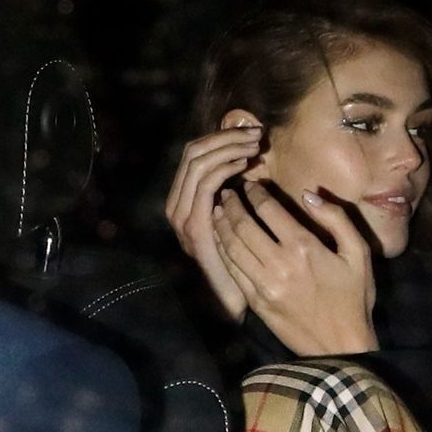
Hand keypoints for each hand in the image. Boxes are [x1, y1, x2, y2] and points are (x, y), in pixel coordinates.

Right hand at [165, 127, 264, 319]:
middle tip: (255, 133)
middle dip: (226, 137)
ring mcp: (181, 216)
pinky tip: (246, 164)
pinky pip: (206, 183)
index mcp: (183, 201)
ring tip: (254, 146)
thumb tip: (246, 154)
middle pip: (193, 151)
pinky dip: (226, 167)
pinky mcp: (194, 225)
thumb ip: (233, 192)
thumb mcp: (235, 219)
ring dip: (228, 148)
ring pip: (198, 162)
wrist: (233, 299)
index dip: (221, 137)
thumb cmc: (242, 260)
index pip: (194, 154)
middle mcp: (175, 206)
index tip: (250, 132)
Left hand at [212, 183, 378, 355]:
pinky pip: (232, 270)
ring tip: (218, 211)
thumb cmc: (354, 299)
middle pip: (243, 225)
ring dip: (221, 225)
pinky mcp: (256, 302)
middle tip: (226, 193)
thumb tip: (310, 195)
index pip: (268, 210)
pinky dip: (222, 251)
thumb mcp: (359, 254)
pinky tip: (220, 240)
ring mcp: (264, 285)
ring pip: (232, 246)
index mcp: (304, 247)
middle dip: (231, 205)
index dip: (255, 193)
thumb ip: (337, 219)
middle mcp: (279, 263)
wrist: (342, 346)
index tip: (250, 185)